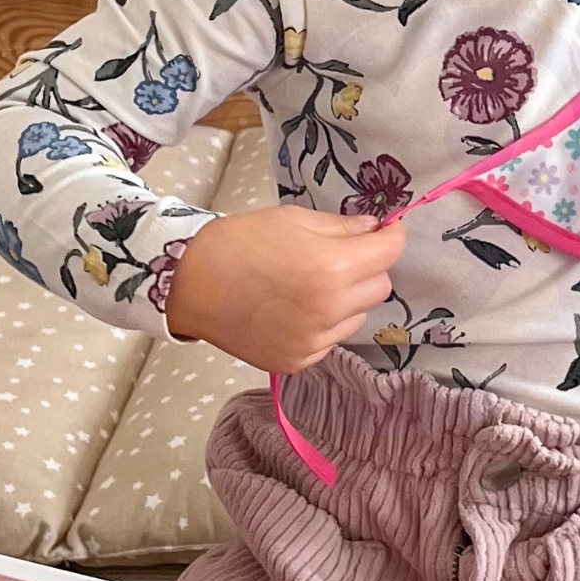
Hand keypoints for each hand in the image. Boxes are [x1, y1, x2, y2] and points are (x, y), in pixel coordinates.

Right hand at [164, 206, 407, 373]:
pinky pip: (332, 339)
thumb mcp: (292, 219)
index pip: (390, 252)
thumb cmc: (239, 242)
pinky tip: (295, 309)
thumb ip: (340, 227)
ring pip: (358, 316)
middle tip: (341, 256)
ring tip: (311, 285)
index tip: (383, 231)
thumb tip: (374, 229)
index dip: (390, 236)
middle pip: (380, 287)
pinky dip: (324, 324)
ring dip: (348, 299)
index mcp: (333, 267)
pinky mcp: (299, 360)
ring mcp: (316, 340)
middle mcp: (331, 308)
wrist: (189, 283)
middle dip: (369, 267)